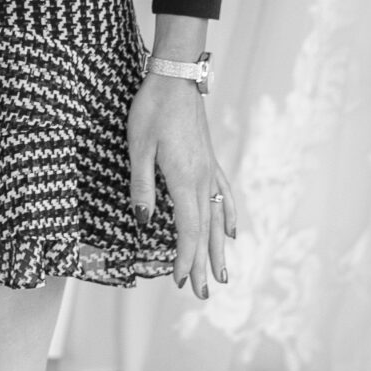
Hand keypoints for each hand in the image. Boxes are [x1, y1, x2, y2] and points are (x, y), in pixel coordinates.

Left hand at [127, 71, 236, 298]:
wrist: (175, 77)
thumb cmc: (151, 109)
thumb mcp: (137, 147)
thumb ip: (142, 186)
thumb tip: (143, 222)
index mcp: (184, 179)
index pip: (188, 229)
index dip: (183, 257)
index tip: (177, 280)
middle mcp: (202, 179)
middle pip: (205, 230)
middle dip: (202, 263)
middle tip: (203, 293)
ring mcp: (209, 169)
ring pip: (217, 217)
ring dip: (219, 248)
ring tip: (222, 274)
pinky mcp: (209, 158)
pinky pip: (223, 194)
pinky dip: (229, 215)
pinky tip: (232, 231)